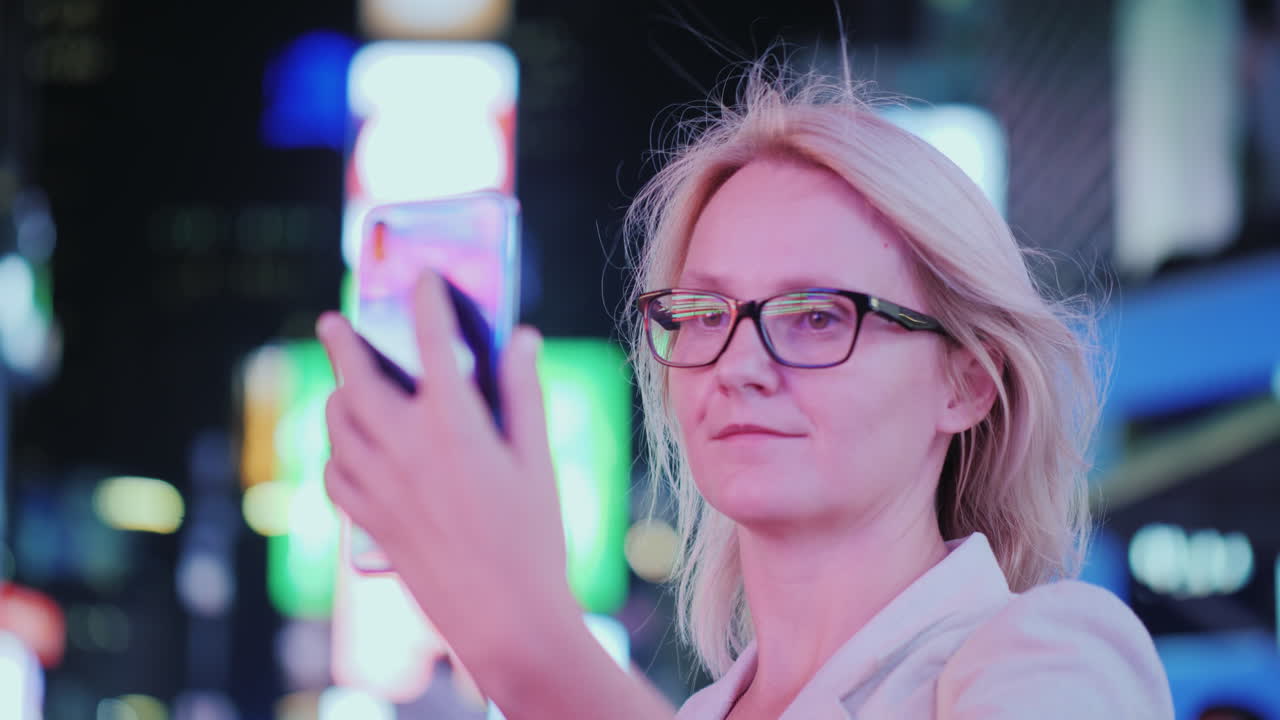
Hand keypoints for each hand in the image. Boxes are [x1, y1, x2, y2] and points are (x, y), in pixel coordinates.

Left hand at [317, 269, 576, 689]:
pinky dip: (335, 449)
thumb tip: (521, 337)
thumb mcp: (537, 459)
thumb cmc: (532, 538)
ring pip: (337, 422)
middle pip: (357, 377)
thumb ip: (523, 392)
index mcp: (454, 423)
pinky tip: (349, 448)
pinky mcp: (368, 519)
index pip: (431, 339)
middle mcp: (404, 446)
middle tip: (333, 319)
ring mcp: (379, 485)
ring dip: (339, 394)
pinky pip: (333, 471)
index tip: (423, 277)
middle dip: (343, 341)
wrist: (503, 617)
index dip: (426, 299)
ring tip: (346, 382)